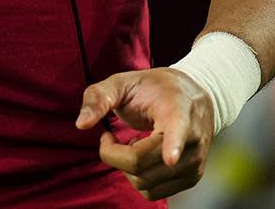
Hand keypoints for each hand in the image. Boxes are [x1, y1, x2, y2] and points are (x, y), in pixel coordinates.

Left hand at [75, 66, 215, 201]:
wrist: (193, 97)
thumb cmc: (152, 89)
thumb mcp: (122, 82)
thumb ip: (98, 98)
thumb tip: (81, 124)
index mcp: (177, 109)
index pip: (177, 130)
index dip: (173, 146)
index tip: (170, 158)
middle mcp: (192, 139)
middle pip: (141, 163)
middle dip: (114, 153)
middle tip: (110, 136)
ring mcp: (194, 162)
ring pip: (145, 183)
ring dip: (126, 167)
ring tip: (133, 143)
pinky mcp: (191, 178)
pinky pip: (153, 192)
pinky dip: (138, 178)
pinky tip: (144, 157)